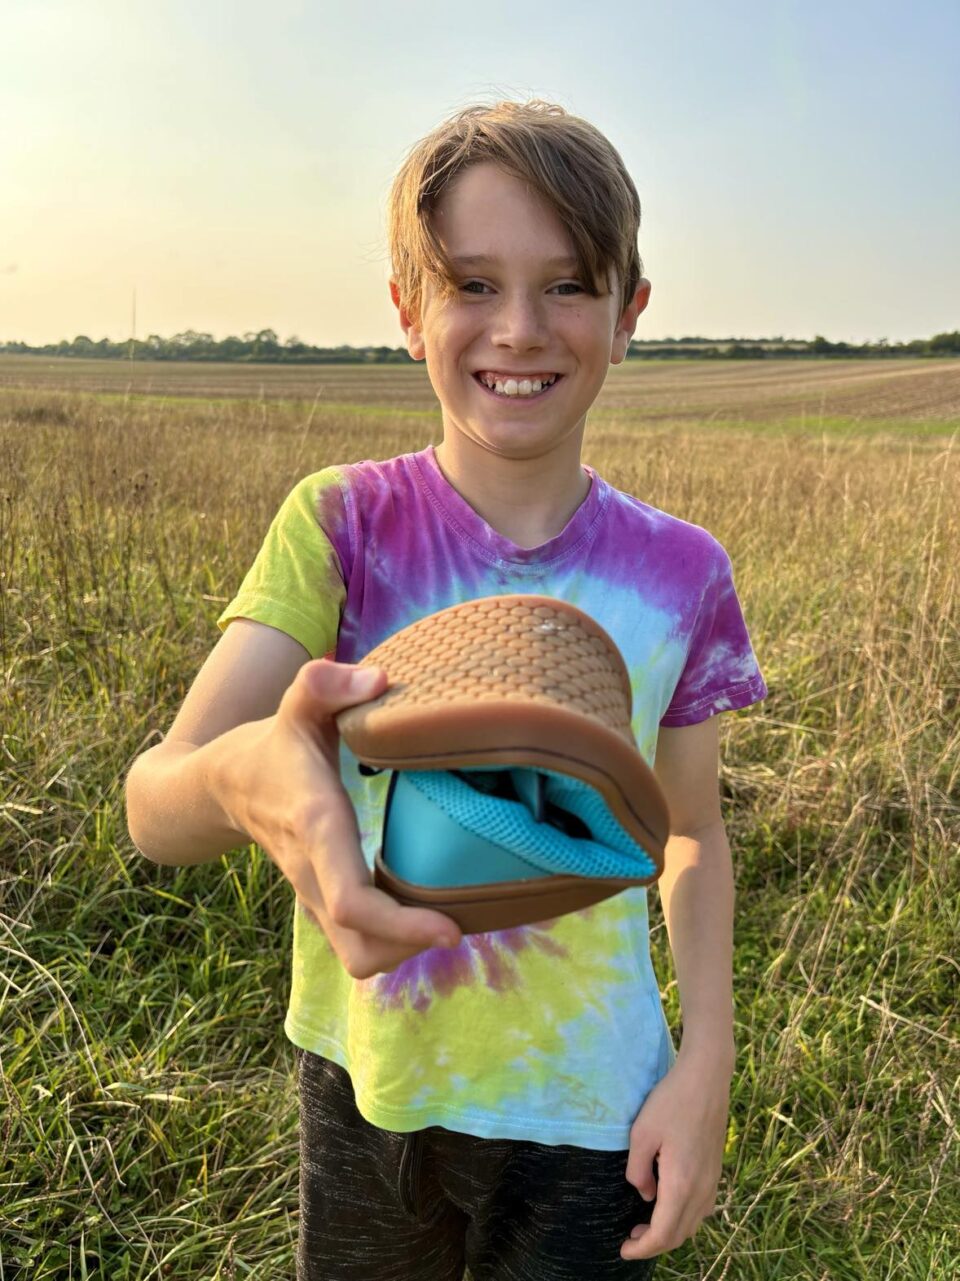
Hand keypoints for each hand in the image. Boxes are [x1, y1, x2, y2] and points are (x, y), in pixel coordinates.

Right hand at [219, 658, 462, 977]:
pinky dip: (396, 942)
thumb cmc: (276, 743)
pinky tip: (429, 909)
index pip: (349, 899)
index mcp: (315, 828)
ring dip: (407, 949)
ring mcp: (316, 897)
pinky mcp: (324, 904)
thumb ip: (326, 683)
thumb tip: (379, 681)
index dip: (401, 924)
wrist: (225, 785)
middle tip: (464, 916)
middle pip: (360, 948)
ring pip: (360, 957)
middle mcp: (314, 874)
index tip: (452, 928)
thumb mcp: (295, 703)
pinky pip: (360, 944)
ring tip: (452, 913)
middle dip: (412, 947)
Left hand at [620, 1045, 729, 1260]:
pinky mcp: (715, 1170)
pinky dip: (683, 1217)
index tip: (623, 1250)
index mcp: (681, 1184)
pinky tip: (667, 1203)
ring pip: (692, 1223)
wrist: (706, 1078)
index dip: (642, 1249)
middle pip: (679, 1235)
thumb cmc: (671, 1101)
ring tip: (644, 1225)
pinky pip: (701, 1208)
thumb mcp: (641, 1134)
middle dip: (654, 1244)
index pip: (662, 1234)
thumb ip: (637, 1170)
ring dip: (669, 1232)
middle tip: (630, 1239)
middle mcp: (701, 1189)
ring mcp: (712, 1181)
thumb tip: (644, 1195)